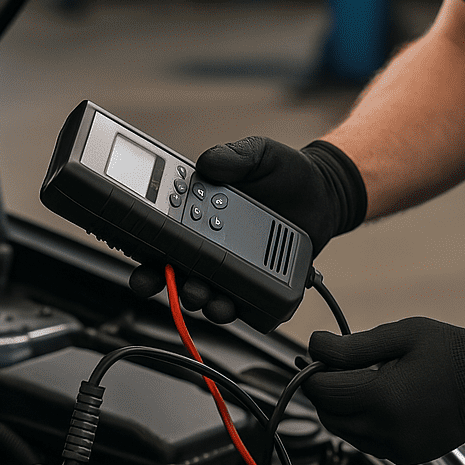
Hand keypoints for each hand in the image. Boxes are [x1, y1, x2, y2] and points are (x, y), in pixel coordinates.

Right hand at [128, 137, 365, 321]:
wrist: (324, 194)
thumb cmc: (286, 172)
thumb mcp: (259, 154)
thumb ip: (235, 156)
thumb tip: (208, 162)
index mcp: (197, 215)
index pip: (162, 236)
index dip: (145, 251)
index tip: (139, 258)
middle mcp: (210, 245)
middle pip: (176, 272)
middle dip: (166, 283)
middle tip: (170, 281)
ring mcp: (233, 267)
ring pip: (206, 292)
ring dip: (200, 300)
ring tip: (207, 297)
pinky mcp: (259, 283)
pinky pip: (244, 303)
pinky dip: (237, 310)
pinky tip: (235, 305)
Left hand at [303, 318, 464, 463]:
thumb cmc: (454, 353)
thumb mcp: (400, 336)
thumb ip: (352, 346)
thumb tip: (315, 346)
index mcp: (383, 398)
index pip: (321, 392)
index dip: (314, 371)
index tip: (324, 355)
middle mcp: (387, 431)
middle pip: (326, 415)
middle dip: (326, 390)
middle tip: (344, 365)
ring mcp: (397, 448)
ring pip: (342, 432)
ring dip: (342, 408)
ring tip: (369, 381)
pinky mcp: (405, 456)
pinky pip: (364, 442)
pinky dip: (361, 423)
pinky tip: (383, 400)